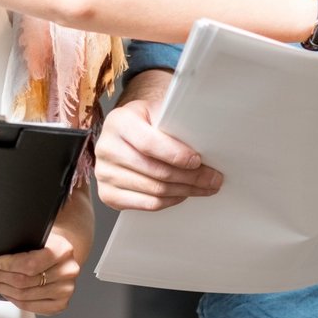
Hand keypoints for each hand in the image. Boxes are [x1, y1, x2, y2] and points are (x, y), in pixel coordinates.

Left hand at [0, 226, 81, 314]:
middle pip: (23, 282)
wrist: (63, 256)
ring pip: (23, 296)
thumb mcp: (37, 238)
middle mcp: (67, 271)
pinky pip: (29, 306)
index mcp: (63, 250)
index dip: (6, 265)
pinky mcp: (60, 304)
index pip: (29, 264)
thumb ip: (20, 246)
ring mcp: (65, 290)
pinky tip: (3, 292)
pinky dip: (12, 299)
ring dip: (0, 290)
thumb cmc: (47, 245)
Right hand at [94, 87, 220, 212]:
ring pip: (155, 190)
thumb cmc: (145, 123)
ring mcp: (104, 173)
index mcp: (119, 121)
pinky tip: (182, 193)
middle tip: (213, 178)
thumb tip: (206, 138)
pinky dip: (170, 201)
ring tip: (204, 187)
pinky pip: (147, 204)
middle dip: (191, 177)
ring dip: (185, 191)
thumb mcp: (158, 113)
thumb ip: (175, 123)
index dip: (176, 155)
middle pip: (156, 171)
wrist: (124, 135)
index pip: (149, 144)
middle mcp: (107, 147)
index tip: (198, 160)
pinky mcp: (108, 194)